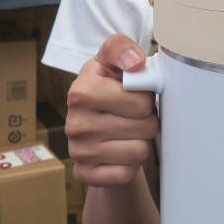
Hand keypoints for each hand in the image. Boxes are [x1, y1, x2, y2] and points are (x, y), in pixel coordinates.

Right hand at [65, 34, 158, 187]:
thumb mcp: (111, 59)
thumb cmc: (107, 85)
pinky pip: (125, 174)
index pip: (141, 102)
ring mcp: (78, 152)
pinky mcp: (84, 175)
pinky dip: (129, 165)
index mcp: (81, 91)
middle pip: (146, 128)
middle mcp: (75, 124)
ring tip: (128, 131)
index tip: (135, 93)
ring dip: (141, 141)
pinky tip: (120, 151)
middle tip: (135, 115)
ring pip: (139, 152)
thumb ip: (121, 49)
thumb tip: (135, 62)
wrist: (93, 120)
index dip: (147, 98)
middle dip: (148, 120)